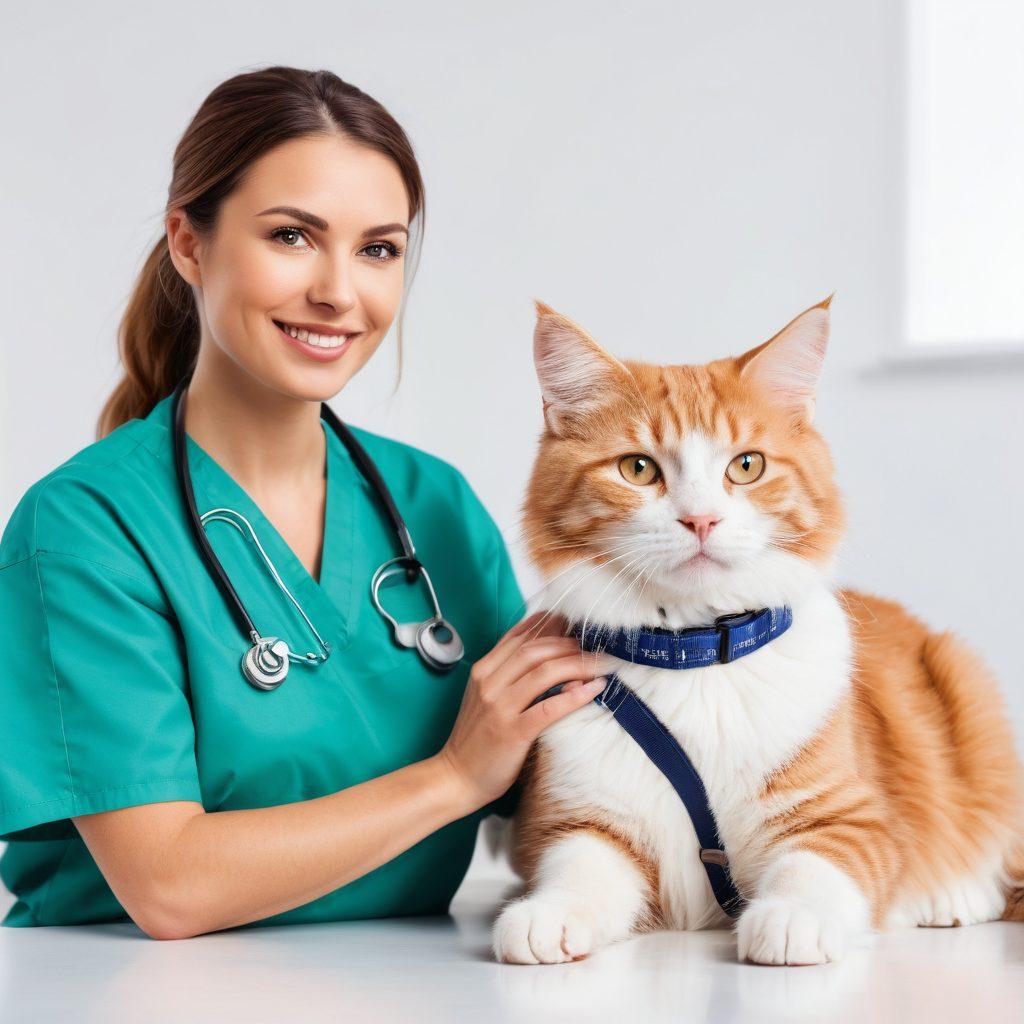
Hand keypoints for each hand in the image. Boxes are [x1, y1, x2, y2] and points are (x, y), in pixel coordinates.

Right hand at [437, 610, 616, 812]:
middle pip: (535, 649)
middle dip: (569, 644)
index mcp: (483, 671)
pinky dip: (574, 696)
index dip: (551, 626)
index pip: (520, 636)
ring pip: (544, 672)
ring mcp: (499, 707)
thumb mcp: (486, 696)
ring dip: (578, 664)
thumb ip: (510, 673)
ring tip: (602, 665)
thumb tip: (549, 653)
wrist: (456, 778)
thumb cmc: (476, 738)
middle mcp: (489, 683)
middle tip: (596, 647)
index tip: (575, 623)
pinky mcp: (512, 732)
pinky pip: (548, 707)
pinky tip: (594, 689)